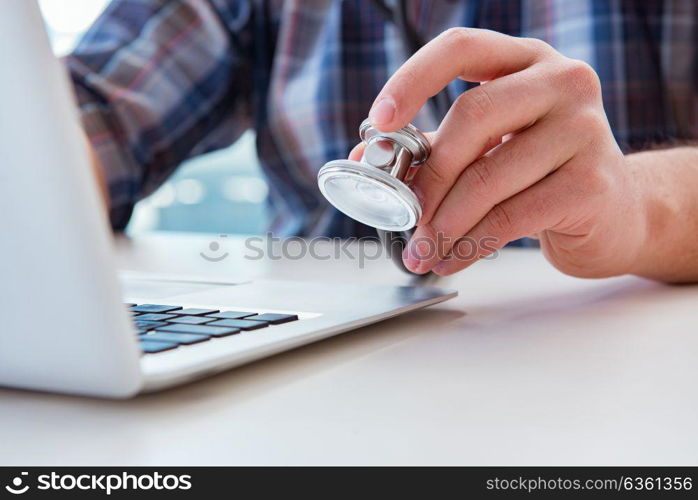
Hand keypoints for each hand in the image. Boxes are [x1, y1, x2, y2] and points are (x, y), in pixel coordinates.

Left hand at [351, 28, 645, 277]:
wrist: (616, 214)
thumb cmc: (543, 175)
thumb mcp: (491, 147)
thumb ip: (437, 146)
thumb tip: (370, 156)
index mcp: (527, 62)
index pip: (460, 49)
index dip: (412, 79)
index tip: (379, 121)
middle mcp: (562, 82)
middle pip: (470, 118)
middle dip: (428, 176)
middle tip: (406, 216)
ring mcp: (583, 129)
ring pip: (487, 178)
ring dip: (444, 224)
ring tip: (424, 252)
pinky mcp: (591, 182)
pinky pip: (510, 217)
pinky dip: (470, 244)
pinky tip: (453, 260)